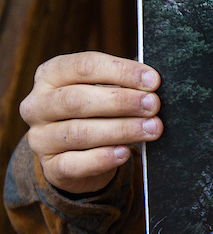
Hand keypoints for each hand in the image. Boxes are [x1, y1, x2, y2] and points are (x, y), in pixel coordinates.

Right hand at [20, 51, 162, 193]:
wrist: (79, 152)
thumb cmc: (98, 109)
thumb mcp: (105, 88)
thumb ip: (125, 82)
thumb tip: (152, 82)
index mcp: (51, 74)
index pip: (85, 66)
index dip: (122, 72)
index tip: (153, 80)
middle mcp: (38, 105)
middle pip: (77, 99)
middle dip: (121, 101)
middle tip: (153, 104)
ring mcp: (39, 138)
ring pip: (79, 133)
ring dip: (121, 129)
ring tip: (151, 128)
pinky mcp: (50, 168)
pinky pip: (75, 164)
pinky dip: (103, 158)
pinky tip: (124, 152)